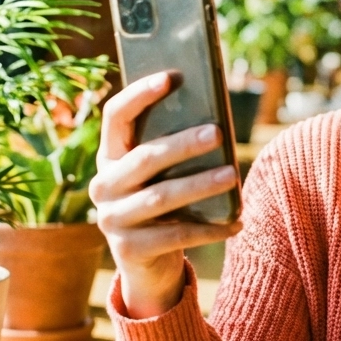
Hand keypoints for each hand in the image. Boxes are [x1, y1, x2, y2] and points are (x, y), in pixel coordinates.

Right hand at [90, 71, 241, 318]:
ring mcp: (112, 221)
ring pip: (161, 198)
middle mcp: (103, 187)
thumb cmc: (162, 202)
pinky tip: (237, 221)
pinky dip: (210, 229)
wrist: (146, 263)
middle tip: (216, 132)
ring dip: (199, 185)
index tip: (171, 76)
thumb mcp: (161, 173)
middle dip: (182, 144)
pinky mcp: (128, 251)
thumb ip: (173, 146)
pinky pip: (176, 236)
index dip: (139, 94)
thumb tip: (214, 118)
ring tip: (232, 174)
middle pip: (144, 158)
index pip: (116, 115)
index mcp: (109, 156)